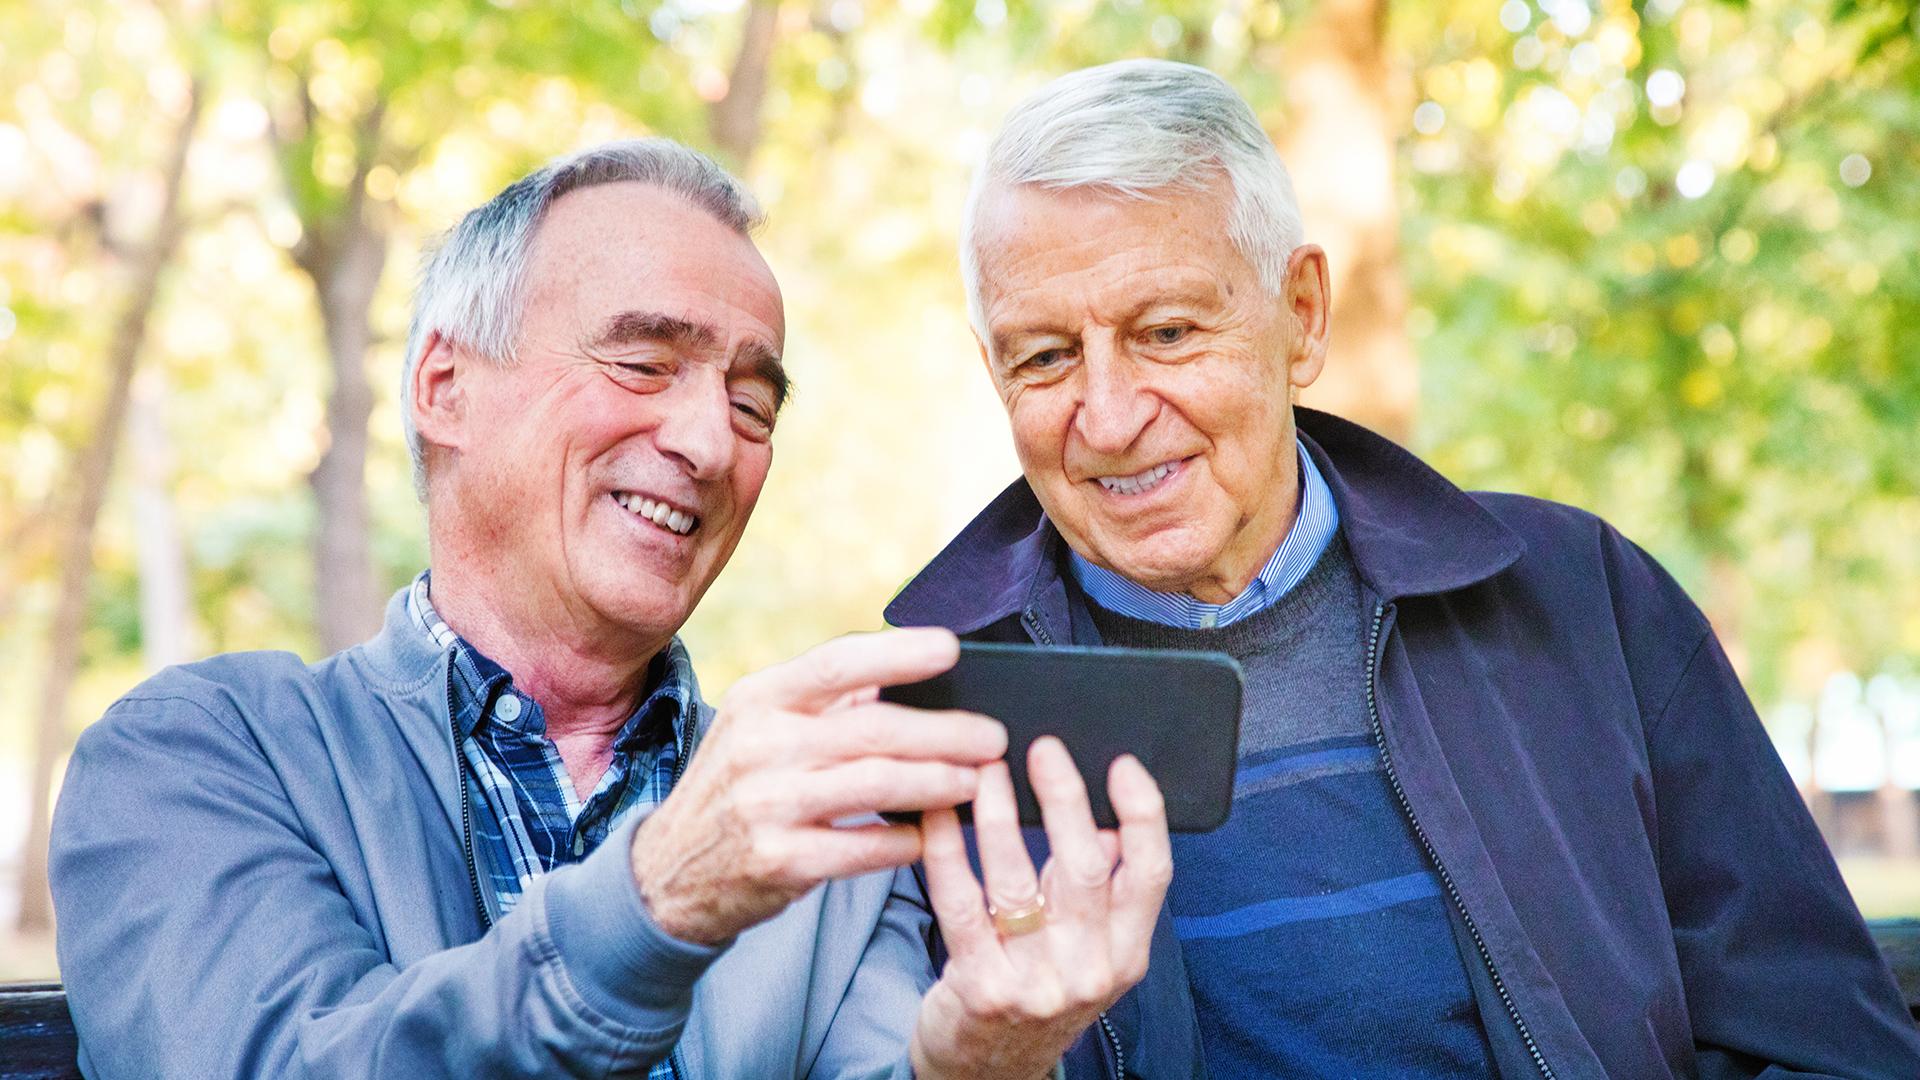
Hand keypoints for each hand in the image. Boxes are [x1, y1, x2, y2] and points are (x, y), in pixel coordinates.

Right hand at [631, 628, 1006, 944]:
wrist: (666, 874)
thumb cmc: (735, 788)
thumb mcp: (758, 728)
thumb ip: (823, 701)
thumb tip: (898, 671)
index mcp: (759, 698)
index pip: (836, 663)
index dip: (897, 653)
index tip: (952, 647)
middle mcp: (760, 745)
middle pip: (872, 728)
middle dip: (945, 731)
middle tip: (993, 735)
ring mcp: (767, 804)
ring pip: (875, 785)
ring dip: (937, 783)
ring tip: (976, 782)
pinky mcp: (779, 860)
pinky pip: (862, 848)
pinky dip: (903, 841)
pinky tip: (927, 837)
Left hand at [910, 737, 1172, 1078]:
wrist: (991, 1072)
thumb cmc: (1040, 990)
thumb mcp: (1088, 949)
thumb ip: (1101, 890)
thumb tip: (1108, 819)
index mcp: (1127, 951)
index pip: (1151, 873)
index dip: (1142, 813)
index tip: (1122, 764)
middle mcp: (1090, 969)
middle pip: (1085, 867)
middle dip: (1064, 799)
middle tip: (1042, 749)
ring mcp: (1036, 983)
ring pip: (1017, 880)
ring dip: (998, 815)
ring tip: (983, 770)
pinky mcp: (981, 988)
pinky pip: (962, 905)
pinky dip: (948, 852)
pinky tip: (938, 816)